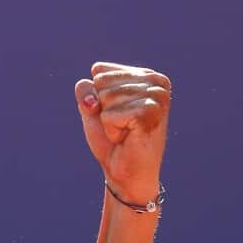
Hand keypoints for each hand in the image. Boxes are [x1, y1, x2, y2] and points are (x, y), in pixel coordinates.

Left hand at [75, 61, 171, 201]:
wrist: (125, 172)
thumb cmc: (110, 138)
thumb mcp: (92, 107)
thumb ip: (86, 90)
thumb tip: (92, 99)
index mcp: (145, 74)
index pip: (99, 70)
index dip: (97, 95)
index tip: (115, 112)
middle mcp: (157, 81)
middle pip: (101, 81)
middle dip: (103, 108)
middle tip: (121, 124)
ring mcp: (157, 96)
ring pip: (106, 96)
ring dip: (108, 120)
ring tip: (125, 131)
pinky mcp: (151, 113)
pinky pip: (109, 115)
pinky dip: (111, 130)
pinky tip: (127, 137)